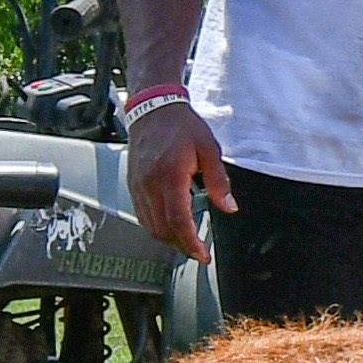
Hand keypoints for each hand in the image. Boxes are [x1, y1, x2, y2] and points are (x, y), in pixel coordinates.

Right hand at [127, 99, 233, 258]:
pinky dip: (155, 226)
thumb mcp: (209, 149)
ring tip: (185, 242)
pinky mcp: (133, 184)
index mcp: (170, 176)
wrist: (153, 108)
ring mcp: (138, 186)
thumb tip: (228, 206)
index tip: (202, 254)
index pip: (178, 220)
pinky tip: (169, 226)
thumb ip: (219, 181)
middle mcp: (150, 184)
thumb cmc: (181, 125)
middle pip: (163, 229)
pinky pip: (142, 214)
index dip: (191, 242)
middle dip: (181, 246)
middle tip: (197, 251)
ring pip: (150, 225)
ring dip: (168, 238)